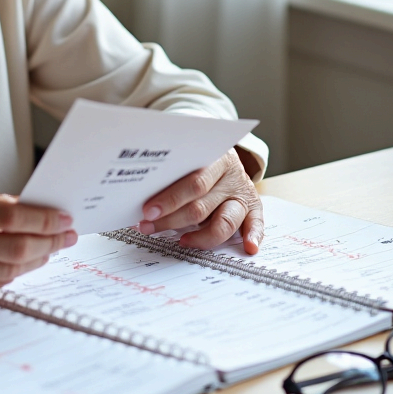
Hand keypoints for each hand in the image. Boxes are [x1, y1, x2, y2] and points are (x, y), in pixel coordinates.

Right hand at [0, 188, 77, 298]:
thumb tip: (42, 212)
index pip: (10, 216)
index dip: (43, 218)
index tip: (65, 217)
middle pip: (16, 247)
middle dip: (50, 241)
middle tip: (69, 235)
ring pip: (10, 269)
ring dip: (39, 258)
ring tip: (53, 247)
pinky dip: (19, 271)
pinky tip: (30, 261)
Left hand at [136, 150, 263, 253]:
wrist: (220, 145)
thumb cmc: (193, 156)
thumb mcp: (184, 155)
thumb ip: (168, 171)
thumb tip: (135, 192)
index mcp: (214, 157)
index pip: (193, 182)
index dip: (169, 199)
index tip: (147, 211)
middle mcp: (230, 176)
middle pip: (202, 205)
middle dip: (172, 219)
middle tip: (149, 226)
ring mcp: (242, 193)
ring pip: (224, 220)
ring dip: (200, 237)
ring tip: (181, 242)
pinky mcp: (253, 207)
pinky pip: (256, 223)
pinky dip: (254, 236)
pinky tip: (247, 247)